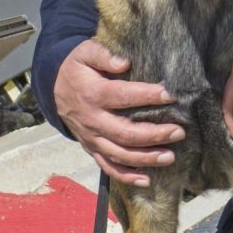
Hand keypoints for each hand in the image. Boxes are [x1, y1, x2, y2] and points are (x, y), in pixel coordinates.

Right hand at [52, 39, 184, 187]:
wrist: (54, 88)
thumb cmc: (78, 68)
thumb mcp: (85, 53)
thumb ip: (103, 55)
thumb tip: (124, 63)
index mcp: (93, 94)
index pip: (123, 96)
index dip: (147, 96)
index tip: (170, 95)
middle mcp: (92, 120)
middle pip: (124, 133)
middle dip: (154, 134)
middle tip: (179, 131)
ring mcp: (92, 138)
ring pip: (119, 154)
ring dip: (145, 158)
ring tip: (170, 156)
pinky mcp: (92, 149)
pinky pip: (108, 167)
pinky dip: (126, 177)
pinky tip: (147, 180)